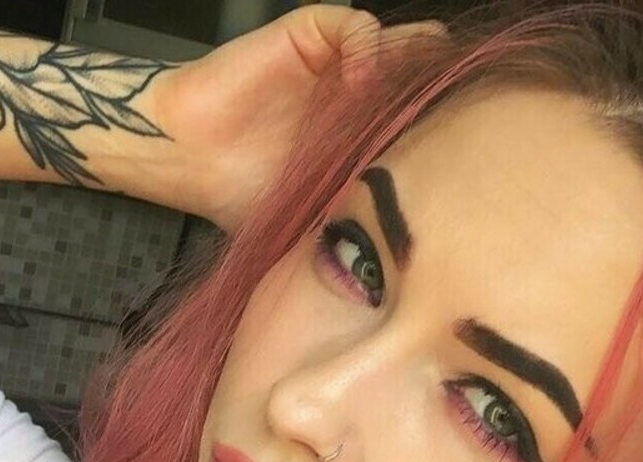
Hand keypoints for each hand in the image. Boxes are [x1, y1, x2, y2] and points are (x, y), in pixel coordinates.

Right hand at [158, 5, 445, 230]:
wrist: (190, 160)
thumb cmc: (244, 194)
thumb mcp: (319, 220)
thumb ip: (362, 218)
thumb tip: (417, 253)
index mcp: (367, 140)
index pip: (428, 124)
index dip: (446, 135)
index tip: (453, 162)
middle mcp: (359, 98)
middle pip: (426, 79)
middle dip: (436, 98)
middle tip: (437, 127)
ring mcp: (339, 65)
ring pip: (405, 44)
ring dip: (408, 69)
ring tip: (398, 105)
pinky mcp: (312, 35)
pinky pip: (359, 27)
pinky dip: (368, 50)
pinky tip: (358, 84)